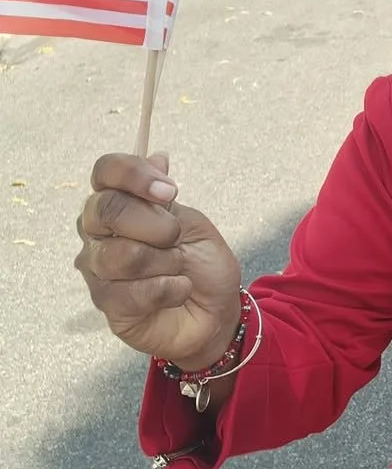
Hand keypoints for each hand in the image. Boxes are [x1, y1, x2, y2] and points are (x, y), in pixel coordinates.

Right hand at [75, 153, 243, 371]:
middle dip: (157, 225)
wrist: (216, 311)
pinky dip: (171, 289)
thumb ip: (165, 197)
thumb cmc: (201, 264)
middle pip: (108, 210)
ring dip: (167, 262)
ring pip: (123, 255)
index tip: (170, 192)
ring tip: (177, 269)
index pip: (105, 171)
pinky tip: (178, 291)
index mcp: (117, 203)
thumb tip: (157, 156)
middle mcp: (98, 233)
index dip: (135, 175)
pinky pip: (135, 291)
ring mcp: (97, 269)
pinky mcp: (106, 304)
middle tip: (177, 238)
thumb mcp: (193, 224)